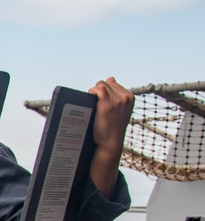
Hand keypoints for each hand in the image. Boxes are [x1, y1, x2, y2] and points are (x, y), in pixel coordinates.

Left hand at [87, 77, 133, 197]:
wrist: (111, 142)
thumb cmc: (113, 127)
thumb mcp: (120, 109)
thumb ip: (117, 94)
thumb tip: (111, 78)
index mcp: (130, 97)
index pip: (114, 84)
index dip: (104, 90)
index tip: (100, 99)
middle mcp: (125, 97)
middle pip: (107, 83)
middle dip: (98, 90)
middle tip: (94, 102)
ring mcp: (117, 100)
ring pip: (102, 85)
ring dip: (94, 91)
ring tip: (92, 101)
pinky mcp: (107, 104)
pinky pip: (98, 89)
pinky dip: (92, 92)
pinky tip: (90, 98)